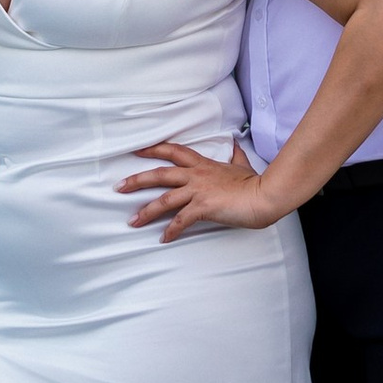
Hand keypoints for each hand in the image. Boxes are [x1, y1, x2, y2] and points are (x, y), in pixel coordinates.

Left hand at [120, 137, 278, 241]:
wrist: (264, 195)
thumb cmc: (254, 183)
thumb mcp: (242, 165)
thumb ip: (235, 155)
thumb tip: (235, 144)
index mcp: (203, 165)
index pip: (173, 152)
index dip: (154, 149)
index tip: (137, 151)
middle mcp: (196, 176)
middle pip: (160, 174)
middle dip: (137, 180)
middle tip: (118, 187)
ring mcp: (199, 191)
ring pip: (165, 199)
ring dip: (146, 211)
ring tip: (132, 222)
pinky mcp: (204, 207)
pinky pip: (181, 220)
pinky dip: (170, 231)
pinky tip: (163, 239)